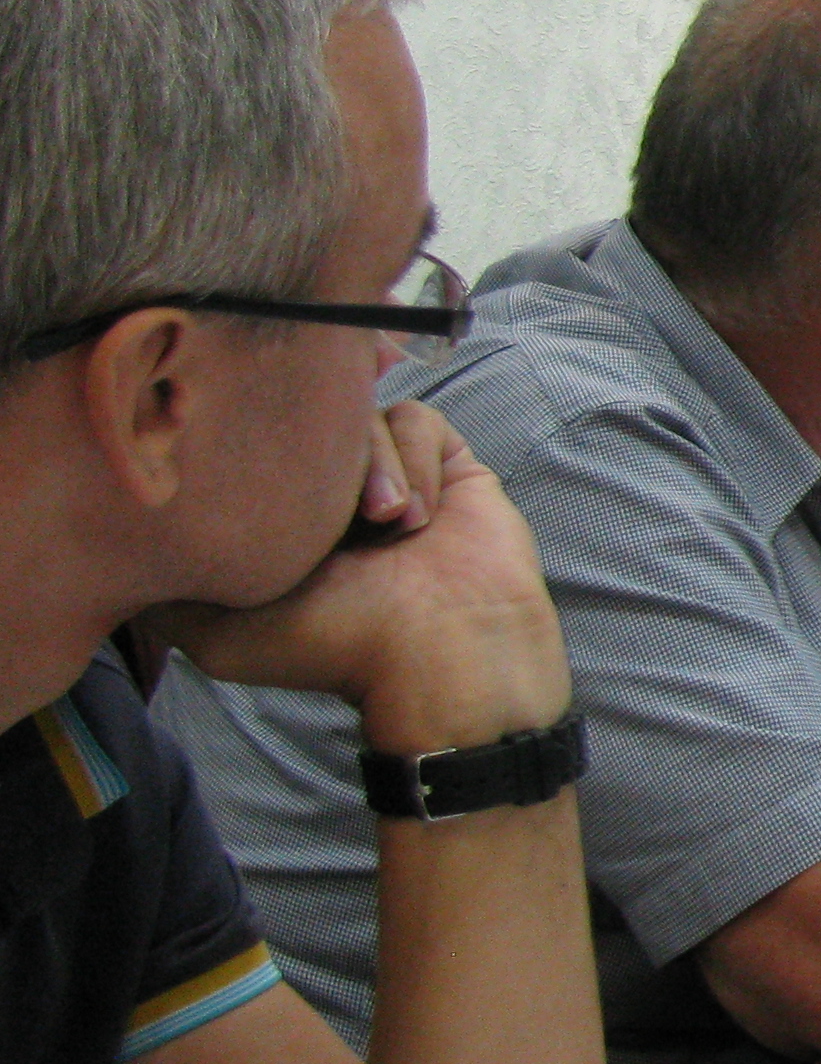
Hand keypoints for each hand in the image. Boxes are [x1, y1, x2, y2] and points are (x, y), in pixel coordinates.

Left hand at [151, 402, 567, 750]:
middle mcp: (335, 498)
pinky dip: (415, 462)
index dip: (251, 454)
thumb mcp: (218, 636)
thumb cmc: (335, 644)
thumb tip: (129, 544)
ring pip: (360, 416)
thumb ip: (163, 594)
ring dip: (374, 470)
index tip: (254, 484)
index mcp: (283, 526)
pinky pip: (417, 419)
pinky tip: (420, 515)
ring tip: (391, 527)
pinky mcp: (448, 462)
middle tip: (335, 517)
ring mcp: (392, 475)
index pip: (252, 452)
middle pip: (306, 423)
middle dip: (317, 460)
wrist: (441, 647)